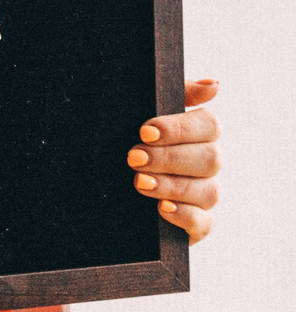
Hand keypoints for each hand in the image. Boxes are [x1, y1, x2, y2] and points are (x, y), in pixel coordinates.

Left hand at [127, 77, 220, 242]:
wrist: (97, 183)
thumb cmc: (124, 139)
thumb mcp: (141, 111)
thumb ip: (177, 94)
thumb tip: (214, 86)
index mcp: (197, 133)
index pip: (210, 125)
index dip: (180, 128)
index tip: (145, 131)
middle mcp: (206, 163)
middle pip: (211, 158)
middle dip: (169, 158)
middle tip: (134, 158)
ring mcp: (203, 194)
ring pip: (208, 191)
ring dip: (172, 185)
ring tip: (139, 183)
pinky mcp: (195, 225)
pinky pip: (204, 224)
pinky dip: (185, 216)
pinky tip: (162, 209)